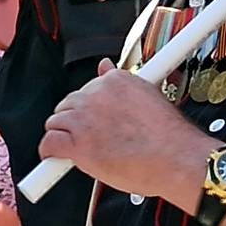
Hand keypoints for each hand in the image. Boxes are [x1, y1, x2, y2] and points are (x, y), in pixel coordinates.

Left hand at [40, 61, 209, 204]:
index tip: (93, 116)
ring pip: (56, 122)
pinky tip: (55, 158)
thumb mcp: (151, 96)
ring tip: (76, 148)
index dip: (89, 105)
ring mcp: (85, 118)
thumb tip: (105, 66)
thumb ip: (124, 84)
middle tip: (88, 136)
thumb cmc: (169, 136)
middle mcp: (96, 94)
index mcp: (116, 80)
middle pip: (68, 104)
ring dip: (63, 134)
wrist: (176, 158)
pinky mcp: (78, 144)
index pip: (89, 87)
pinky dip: (50, 151)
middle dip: (74, 120)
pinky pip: (50, 143)